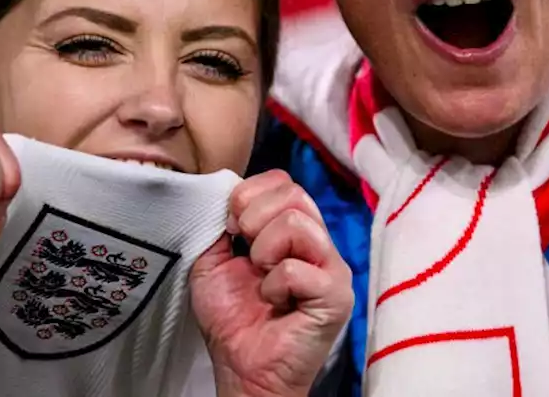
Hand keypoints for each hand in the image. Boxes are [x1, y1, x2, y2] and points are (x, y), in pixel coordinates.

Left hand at [190, 170, 352, 396]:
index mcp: (294, 229)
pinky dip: (275, 286)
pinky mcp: (336, 295)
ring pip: (296, 223)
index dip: (249, 195)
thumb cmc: (233, 319)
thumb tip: (222, 190)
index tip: (231, 228)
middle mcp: (318, 242)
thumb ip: (219, 223)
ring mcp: (332, 267)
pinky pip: (297, 268)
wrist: (242, 368)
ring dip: (263, 252)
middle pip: (293, 193)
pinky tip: (275, 303)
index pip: (282, 181)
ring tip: (262, 280)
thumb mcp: (212, 260)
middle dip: (252, 218)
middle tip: (245, 254)